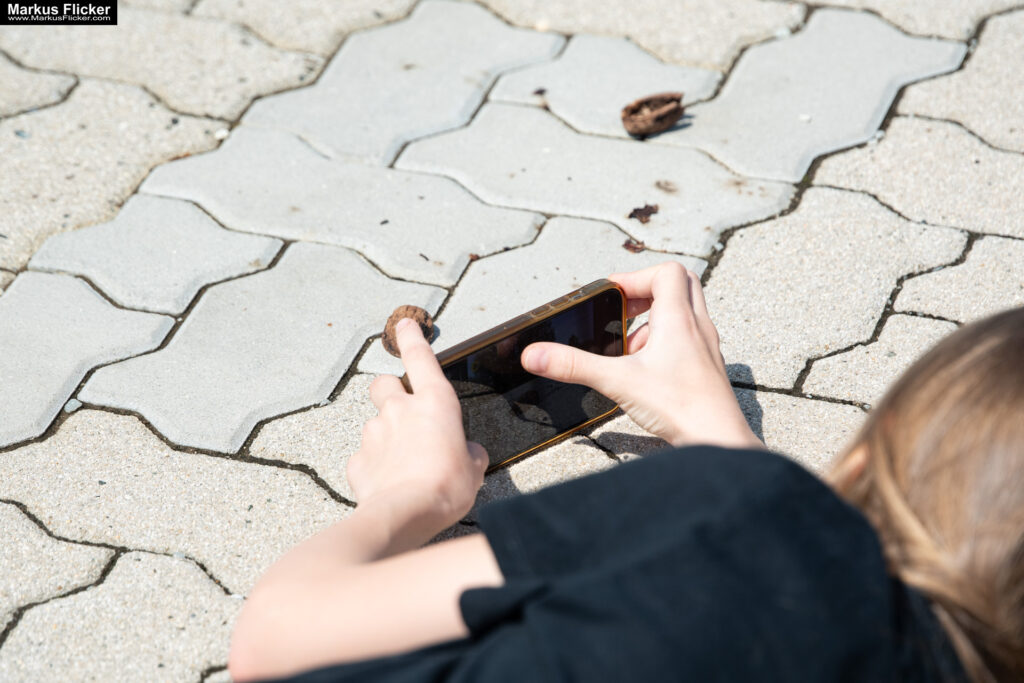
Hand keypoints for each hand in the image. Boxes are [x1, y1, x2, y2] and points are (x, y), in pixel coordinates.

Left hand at [347, 318, 488, 533]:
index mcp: (435, 403)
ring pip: (375, 423)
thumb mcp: (474, 468)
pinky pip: (364, 457)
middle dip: (390, 391)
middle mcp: (400, 410)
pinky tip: (389, 484)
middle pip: (384, 384)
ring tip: (403, 464)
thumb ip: (470, 453)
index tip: (405, 324)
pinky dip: (374, 466)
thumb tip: (468, 454)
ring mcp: (374, 433)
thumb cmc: (446, 487)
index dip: (412, 338)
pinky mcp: (358, 460)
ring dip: (386, 436)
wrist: (407, 514)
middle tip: (402, 409)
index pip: (421, 357)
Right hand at [521, 262, 761, 449]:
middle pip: (679, 284)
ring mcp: (706, 347)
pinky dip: (665, 342)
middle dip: (647, 291)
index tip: (611, 296)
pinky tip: (646, 370)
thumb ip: (574, 366)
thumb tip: (535, 354)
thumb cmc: (681, 408)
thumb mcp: (617, 382)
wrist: (719, 441)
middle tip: (623, 310)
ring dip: (655, 319)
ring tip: (630, 347)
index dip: (635, 277)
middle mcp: (698, 327)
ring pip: (685, 311)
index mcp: (679, 319)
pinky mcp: (706, 367)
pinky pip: (688, 337)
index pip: (666, 272)